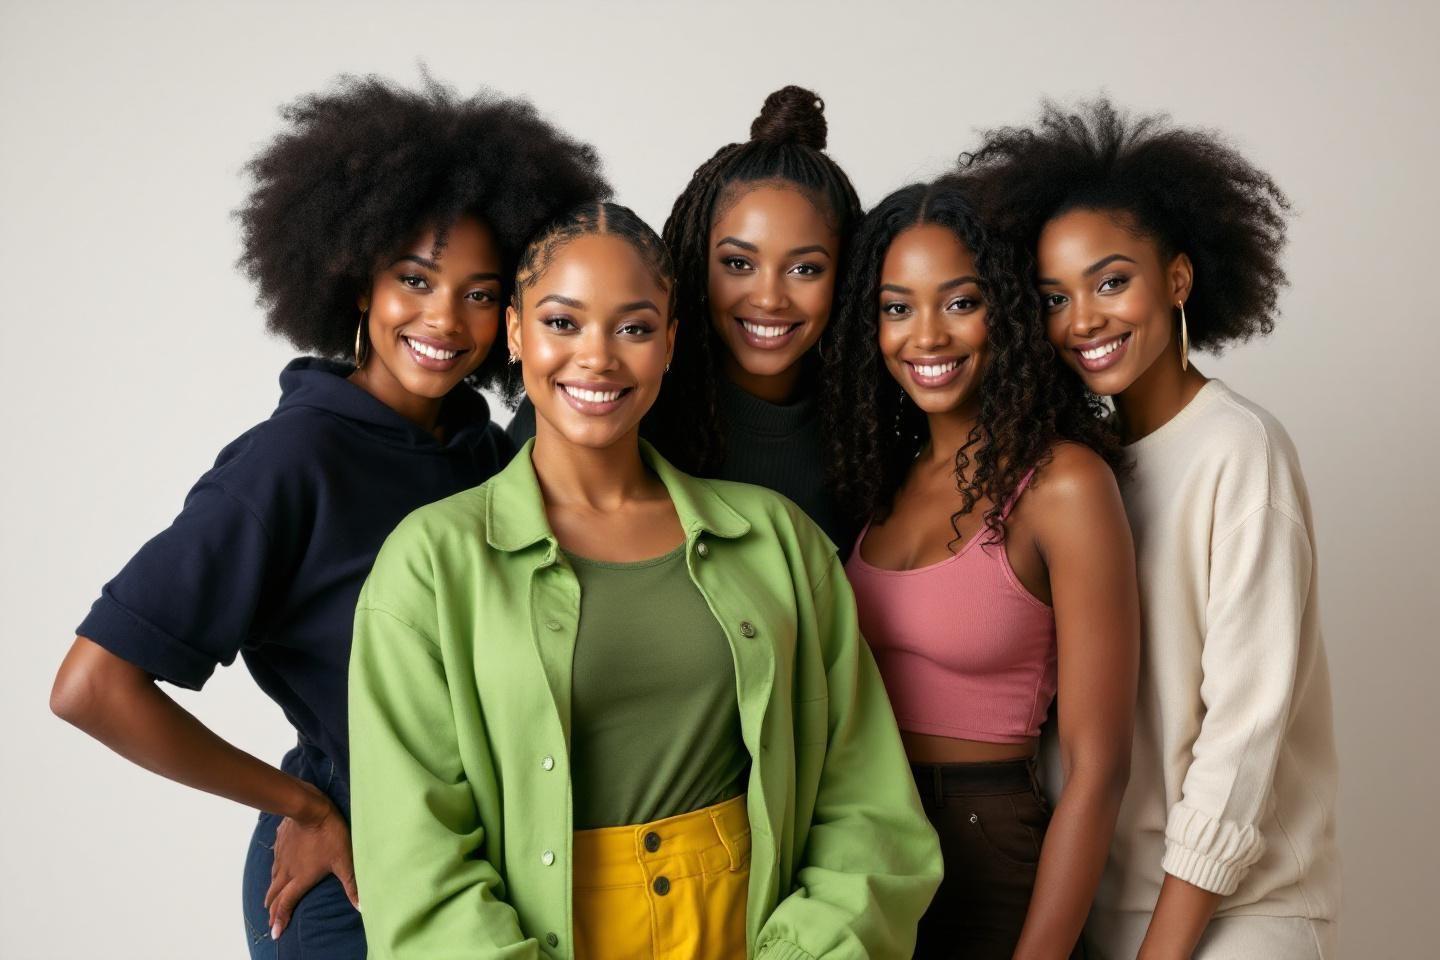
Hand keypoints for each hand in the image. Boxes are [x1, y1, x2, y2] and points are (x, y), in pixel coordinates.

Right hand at [264, 785, 359, 938]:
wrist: (309, 808)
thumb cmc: (329, 834)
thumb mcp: (344, 860)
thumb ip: (352, 885)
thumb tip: (363, 907)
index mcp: (300, 878)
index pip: (286, 903)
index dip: (280, 919)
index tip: (274, 933)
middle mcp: (287, 871)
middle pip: (275, 895)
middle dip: (272, 909)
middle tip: (269, 920)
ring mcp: (282, 856)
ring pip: (273, 878)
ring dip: (271, 891)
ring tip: (270, 899)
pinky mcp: (280, 842)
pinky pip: (275, 860)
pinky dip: (274, 870)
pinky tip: (276, 868)